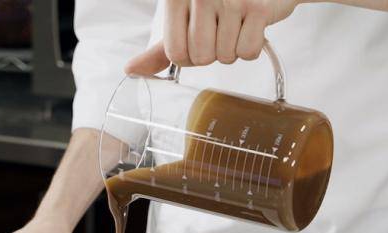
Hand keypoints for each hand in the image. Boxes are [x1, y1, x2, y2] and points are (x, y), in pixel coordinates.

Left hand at [125, 0, 299, 75]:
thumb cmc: (217, 3)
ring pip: (225, 56)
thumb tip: (131, 70)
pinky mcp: (257, 8)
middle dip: (212, 51)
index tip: (198, 39)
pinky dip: (251, 45)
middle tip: (220, 30)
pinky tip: (249, 25)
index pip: (176, 53)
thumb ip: (160, 49)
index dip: (189, 56)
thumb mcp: (182, 19)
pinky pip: (248, 52)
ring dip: (232, 48)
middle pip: (201, 58)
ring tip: (235, 24)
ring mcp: (231, 0)